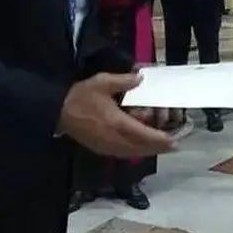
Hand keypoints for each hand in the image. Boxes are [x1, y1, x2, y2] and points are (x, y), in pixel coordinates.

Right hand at [57, 73, 177, 158]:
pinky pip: (124, 154)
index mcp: (117, 123)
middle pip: (142, 148)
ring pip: (134, 153)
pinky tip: (142, 147)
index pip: (144, 135)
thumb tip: (141, 79)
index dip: (161, 139)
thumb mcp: (102, 82)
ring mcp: (108, 147)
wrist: (58, 112)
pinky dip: (136, 152)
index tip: (175, 141)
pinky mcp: (102, 150)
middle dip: (159, 148)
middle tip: (174, 145)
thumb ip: (124, 81)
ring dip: (149, 151)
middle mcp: (115, 139)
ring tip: (162, 147)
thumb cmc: (81, 97)